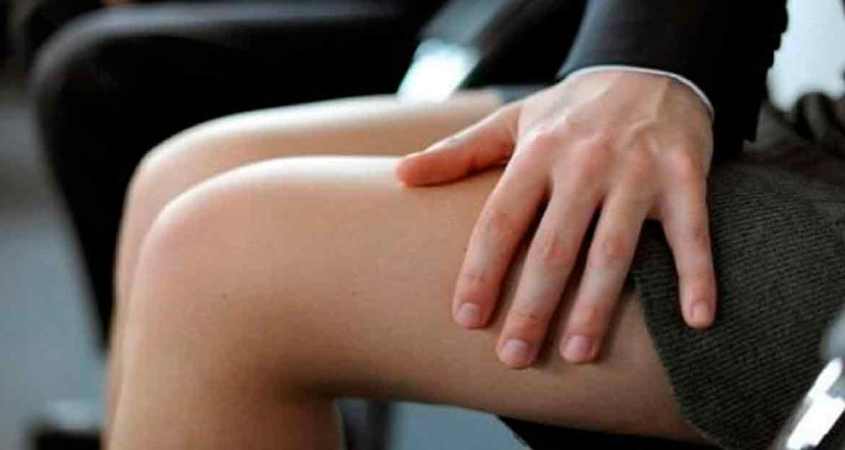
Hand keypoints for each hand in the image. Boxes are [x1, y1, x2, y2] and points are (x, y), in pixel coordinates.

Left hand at [396, 71, 716, 367]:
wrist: (649, 70)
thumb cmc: (571, 112)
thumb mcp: (512, 121)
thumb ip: (458, 153)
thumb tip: (400, 176)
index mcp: (537, 153)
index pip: (500, 220)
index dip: (481, 271)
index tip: (467, 320)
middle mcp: (584, 163)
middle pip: (553, 247)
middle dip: (532, 307)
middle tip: (514, 358)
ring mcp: (637, 171)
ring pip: (613, 249)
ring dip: (597, 306)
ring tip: (578, 354)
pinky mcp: (684, 176)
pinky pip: (692, 233)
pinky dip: (698, 275)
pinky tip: (696, 321)